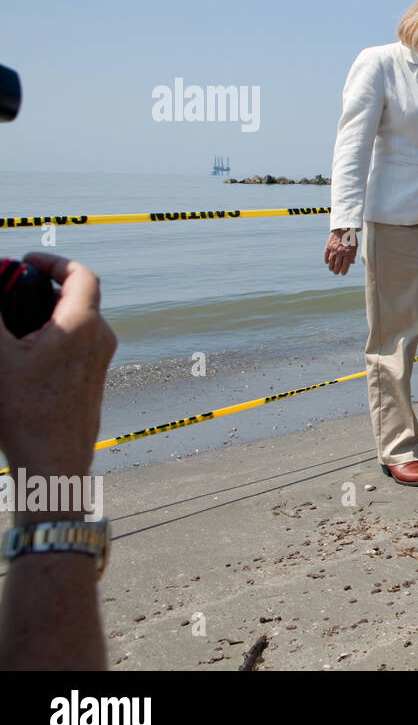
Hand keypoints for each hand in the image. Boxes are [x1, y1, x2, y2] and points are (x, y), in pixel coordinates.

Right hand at [0, 254, 115, 480]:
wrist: (54, 463)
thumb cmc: (26, 412)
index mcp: (83, 325)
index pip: (81, 275)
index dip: (54, 261)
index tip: (27, 261)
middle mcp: (100, 339)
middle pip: (77, 297)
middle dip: (42, 288)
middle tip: (10, 289)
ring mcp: (100, 361)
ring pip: (76, 322)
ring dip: (46, 314)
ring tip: (12, 322)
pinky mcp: (93, 379)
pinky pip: (76, 345)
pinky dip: (52, 336)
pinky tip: (22, 353)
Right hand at [325, 228, 358, 274]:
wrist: (343, 228)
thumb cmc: (350, 239)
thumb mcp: (355, 247)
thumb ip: (353, 255)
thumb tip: (351, 263)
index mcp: (348, 253)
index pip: (345, 266)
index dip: (344, 271)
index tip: (343, 273)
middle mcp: (340, 252)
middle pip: (337, 265)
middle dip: (337, 271)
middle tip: (336, 273)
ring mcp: (334, 250)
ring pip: (331, 262)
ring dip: (331, 267)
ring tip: (332, 269)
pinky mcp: (328, 246)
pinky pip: (326, 255)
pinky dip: (326, 260)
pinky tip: (327, 263)